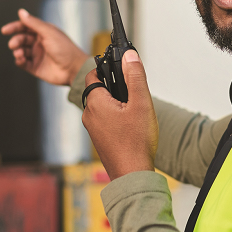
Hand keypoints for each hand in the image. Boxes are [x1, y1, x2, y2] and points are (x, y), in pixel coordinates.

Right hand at [1, 8, 90, 85]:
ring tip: (19, 53)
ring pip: (20, 51)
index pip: (25, 27)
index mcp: (43, 32)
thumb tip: (20, 12)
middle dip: (16, 41)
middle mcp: (39, 43)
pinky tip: (20, 60)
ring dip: (17, 51)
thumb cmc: (64, 48)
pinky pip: (23, 63)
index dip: (14, 27)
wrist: (73, 69)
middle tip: (13, 45)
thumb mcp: (48, 32)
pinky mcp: (35, 67)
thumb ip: (33, 23)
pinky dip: (19, 60)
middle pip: (21, 39)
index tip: (5, 30)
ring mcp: (37, 55)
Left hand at [82, 50, 157, 179]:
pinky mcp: (99, 140)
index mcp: (95, 103)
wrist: (133, 175)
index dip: (106, 68)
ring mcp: (93, 129)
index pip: (92, 74)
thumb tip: (129, 55)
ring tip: (135, 111)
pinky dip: (116, 117)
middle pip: (99, 90)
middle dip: (115, 87)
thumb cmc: (136, 143)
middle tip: (133, 93)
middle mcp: (89, 115)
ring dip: (117, 103)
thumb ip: (135, 76)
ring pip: (103, 106)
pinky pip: (105, 120)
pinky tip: (131, 125)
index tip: (120, 68)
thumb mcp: (141, 103)